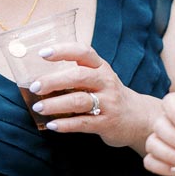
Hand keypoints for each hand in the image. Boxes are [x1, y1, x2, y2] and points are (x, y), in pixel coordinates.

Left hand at [29, 43, 151, 149]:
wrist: (140, 118)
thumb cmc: (110, 96)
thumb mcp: (100, 79)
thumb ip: (77, 75)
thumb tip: (39, 78)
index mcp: (101, 67)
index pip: (82, 52)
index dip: (62, 50)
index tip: (43, 53)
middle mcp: (106, 82)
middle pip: (78, 77)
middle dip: (54, 81)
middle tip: (34, 87)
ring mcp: (109, 103)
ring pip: (79, 101)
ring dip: (55, 104)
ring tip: (39, 107)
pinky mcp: (108, 123)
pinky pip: (83, 123)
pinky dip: (65, 124)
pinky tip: (51, 125)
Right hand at [144, 92, 174, 175]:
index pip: (169, 102)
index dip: (173, 112)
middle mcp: (171, 121)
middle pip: (158, 126)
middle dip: (174, 139)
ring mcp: (165, 140)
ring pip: (151, 144)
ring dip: (168, 155)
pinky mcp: (162, 158)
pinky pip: (150, 162)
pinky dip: (162, 167)